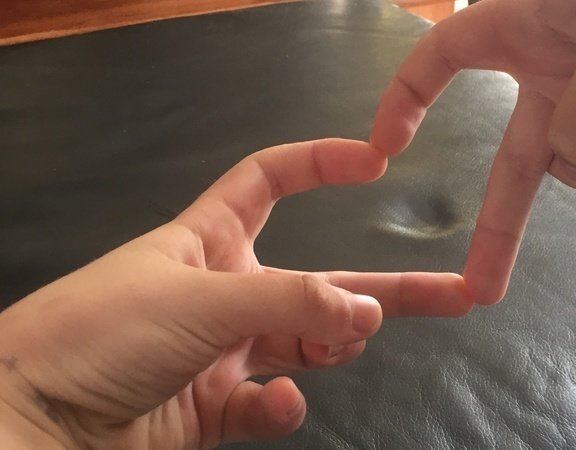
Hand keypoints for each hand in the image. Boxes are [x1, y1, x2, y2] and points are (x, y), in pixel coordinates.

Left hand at [0, 139, 469, 448]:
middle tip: (453, 294)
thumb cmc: (95, 334)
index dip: (319, 164)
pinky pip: (271, 403)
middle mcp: (224, 293)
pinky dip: (281, 407)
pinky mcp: (216, 408)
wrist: (34, 423)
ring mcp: (223, 353)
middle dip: (384, 289)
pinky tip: (275, 403)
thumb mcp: (200, 299)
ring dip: (336, 342)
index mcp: (209, 241)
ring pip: (307, 343)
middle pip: (320, 281)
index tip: (374, 161)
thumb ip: (289, 302)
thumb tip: (365, 310)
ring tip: (346, 341)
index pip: (271, 182)